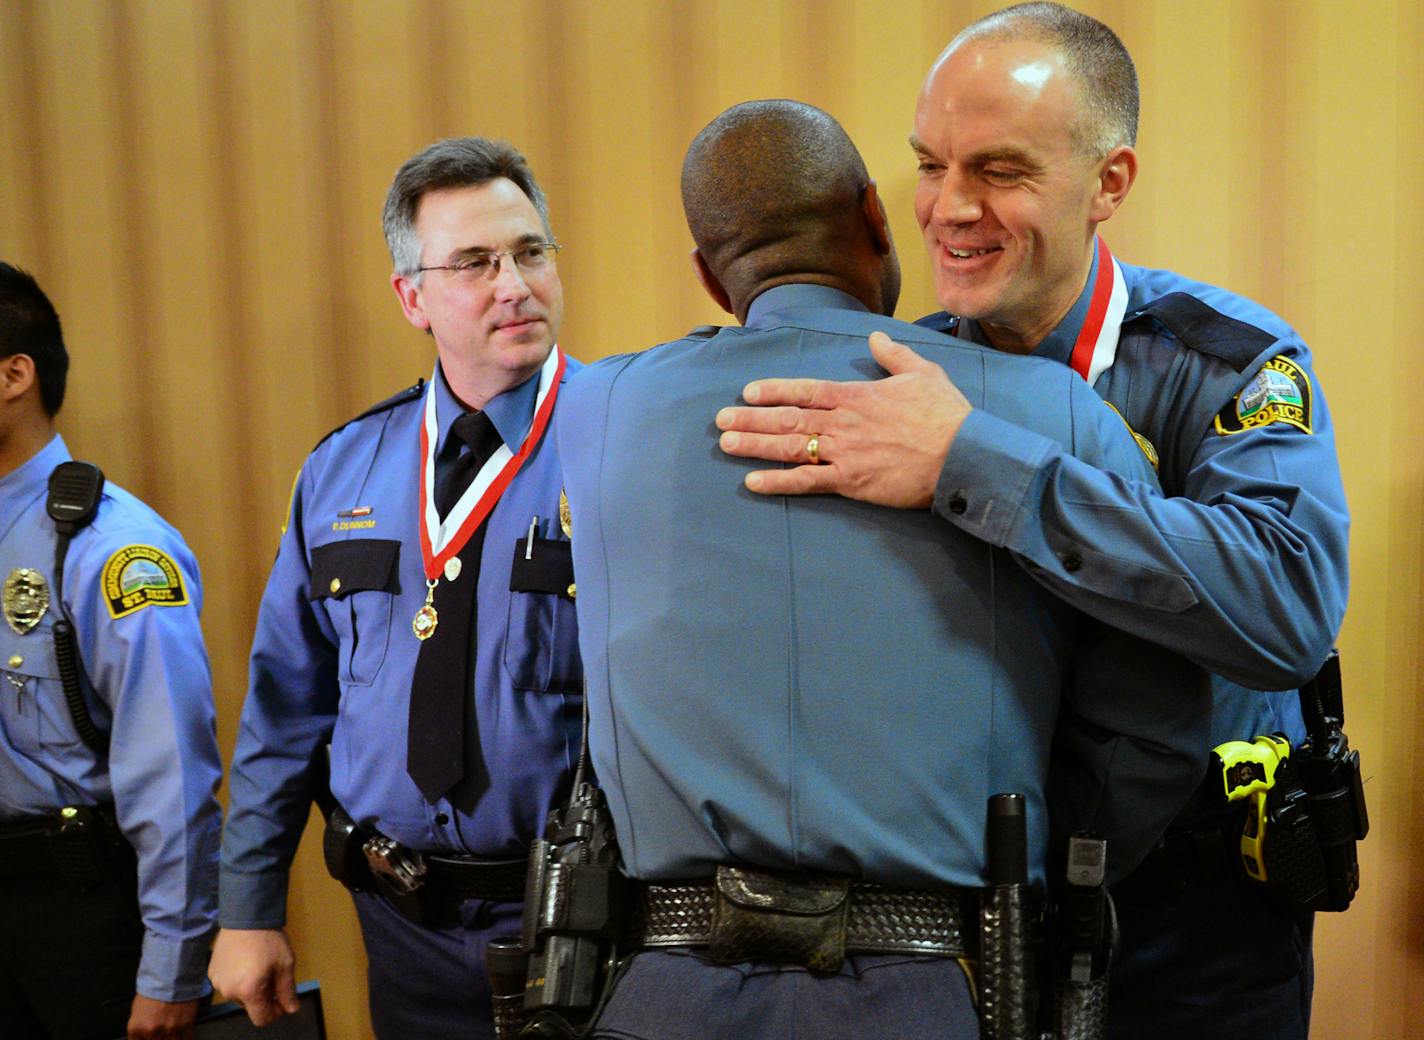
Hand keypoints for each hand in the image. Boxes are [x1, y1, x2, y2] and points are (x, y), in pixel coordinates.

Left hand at [126, 995, 197, 1039]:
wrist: (171, 975)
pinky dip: (185, 1038)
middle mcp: (152, 1032)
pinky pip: (187, 1039)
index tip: (151, 1037)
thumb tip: (144, 1038)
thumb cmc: (154, 990)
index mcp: (136, 1029)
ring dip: (172, 1039)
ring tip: (172, 1034)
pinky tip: (183, 1034)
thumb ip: (139, 1029)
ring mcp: (170, 1030)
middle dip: (160, 1039)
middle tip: (162, 1033)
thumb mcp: (137, 1011)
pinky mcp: (186, 1025)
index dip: (147, 1039)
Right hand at [208, 927, 299, 1026]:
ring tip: (259, 965)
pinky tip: (246, 961)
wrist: (245, 915)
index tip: (283, 999)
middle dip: (264, 996)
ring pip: (239, 995)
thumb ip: (287, 990)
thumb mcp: (285, 964)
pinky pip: (228, 984)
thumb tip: (291, 1009)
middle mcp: (229, 991)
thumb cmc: (269, 940)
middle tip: (273, 974)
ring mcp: (217, 982)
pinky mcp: (211, 972)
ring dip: (250, 987)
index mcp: (248, 992)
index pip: (261, 1019)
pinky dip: (238, 979)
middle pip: (250, 1006)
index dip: (275, 1012)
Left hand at [716, 331, 971, 507]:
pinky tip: (753, 482)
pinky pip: (807, 482)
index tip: (747, 392)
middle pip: (787, 418)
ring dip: (755, 445)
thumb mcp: (922, 373)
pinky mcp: (851, 482)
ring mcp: (843, 453)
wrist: (963, 455)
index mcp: (856, 396)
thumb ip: (893, 355)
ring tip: (726, 445)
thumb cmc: (946, 414)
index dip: (774, 391)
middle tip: (720, 421)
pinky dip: (778, 482)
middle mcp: (842, 422)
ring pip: (789, 447)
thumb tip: (875, 338)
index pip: (805, 390)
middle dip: (751, 419)